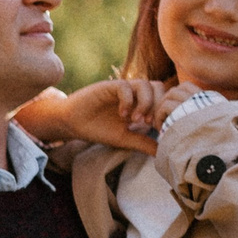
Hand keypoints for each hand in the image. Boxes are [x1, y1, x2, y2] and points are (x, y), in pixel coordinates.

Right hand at [15, 80, 161, 154]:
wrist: (74, 123)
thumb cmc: (99, 129)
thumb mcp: (125, 139)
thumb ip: (143, 143)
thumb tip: (162, 153)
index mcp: (140, 103)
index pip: (162, 97)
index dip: (163, 111)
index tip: (156, 129)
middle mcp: (134, 93)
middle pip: (158, 87)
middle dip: (157, 105)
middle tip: (148, 123)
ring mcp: (122, 89)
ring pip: (144, 84)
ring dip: (144, 103)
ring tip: (135, 120)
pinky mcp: (109, 86)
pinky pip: (125, 87)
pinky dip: (127, 101)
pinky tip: (122, 115)